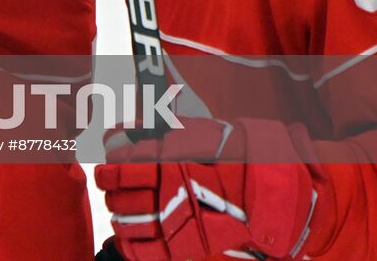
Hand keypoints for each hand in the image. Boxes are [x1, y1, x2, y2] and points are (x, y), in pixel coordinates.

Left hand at [96, 117, 327, 260]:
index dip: (109, 168)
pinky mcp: (181, 250)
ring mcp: (173, 225)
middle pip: (117, 196)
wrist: (267, 196)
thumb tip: (130, 128)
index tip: (110, 166)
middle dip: (112, 191)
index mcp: (165, 165)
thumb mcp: (197, 133)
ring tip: (124, 209)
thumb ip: (162, 132)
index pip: (118, 168)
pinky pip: (140, 251)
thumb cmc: (233, 159)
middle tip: (114, 188)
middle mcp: (165, 196)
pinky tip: (131, 235)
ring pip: (125, 223)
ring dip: (120, 215)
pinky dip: (130, 244)